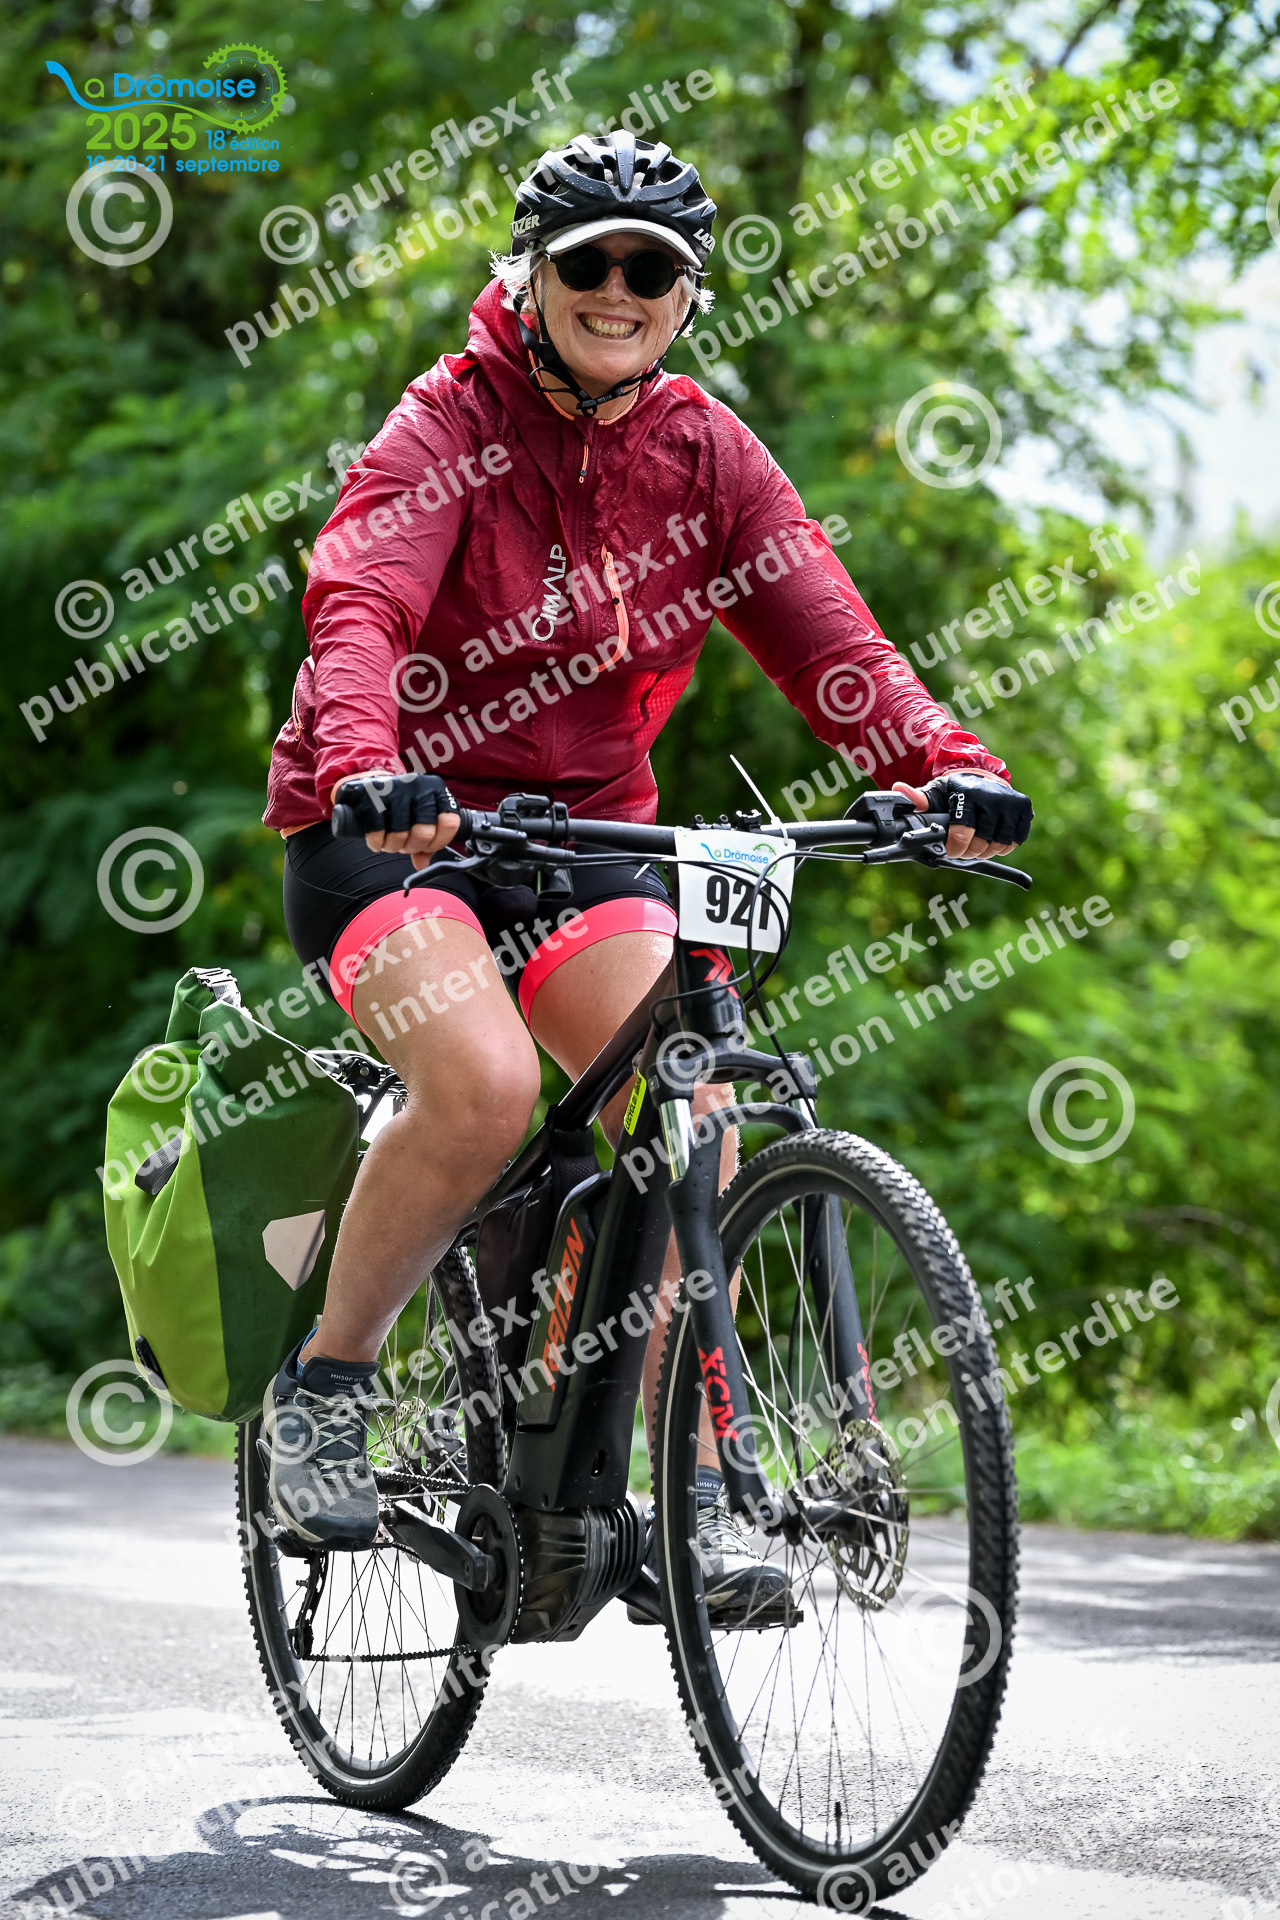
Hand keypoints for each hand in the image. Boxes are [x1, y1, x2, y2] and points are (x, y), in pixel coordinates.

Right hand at [331, 770, 460, 868]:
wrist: (371, 786)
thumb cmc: (401, 807)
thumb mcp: (419, 819)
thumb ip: (427, 842)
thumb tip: (423, 865)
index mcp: (437, 792)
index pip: (449, 823)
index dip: (437, 842)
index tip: (427, 847)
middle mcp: (420, 787)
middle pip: (424, 832)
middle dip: (412, 847)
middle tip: (404, 846)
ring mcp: (396, 789)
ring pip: (400, 833)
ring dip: (393, 846)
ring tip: (390, 844)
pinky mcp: (373, 794)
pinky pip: (377, 829)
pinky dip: (377, 842)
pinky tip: (377, 843)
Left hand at [892, 770, 1032, 860]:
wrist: (984, 777)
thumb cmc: (956, 791)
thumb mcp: (936, 793)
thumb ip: (919, 799)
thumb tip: (898, 790)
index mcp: (967, 794)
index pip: (962, 834)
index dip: (955, 848)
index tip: (952, 850)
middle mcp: (992, 797)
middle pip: (981, 844)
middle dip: (969, 852)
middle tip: (963, 850)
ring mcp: (1011, 803)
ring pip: (999, 845)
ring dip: (986, 851)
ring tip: (977, 844)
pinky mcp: (1024, 809)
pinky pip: (1014, 841)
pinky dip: (1003, 845)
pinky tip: (992, 837)